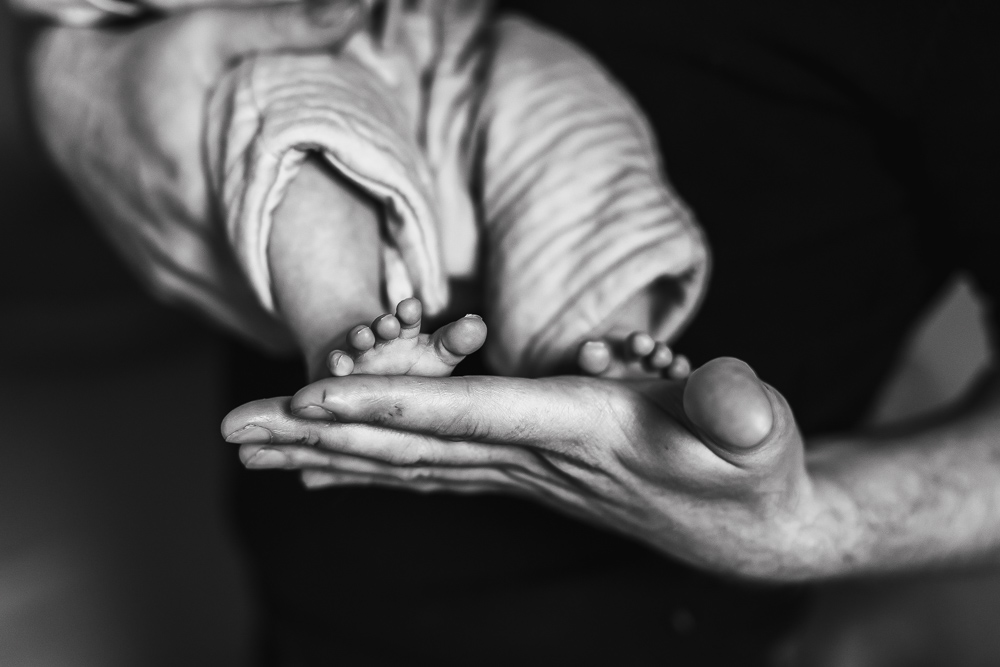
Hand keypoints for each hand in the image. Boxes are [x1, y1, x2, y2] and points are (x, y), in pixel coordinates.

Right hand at [29, 0, 363, 349]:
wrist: (65, 105)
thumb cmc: (139, 68)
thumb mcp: (205, 35)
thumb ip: (280, 28)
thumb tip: (351, 11)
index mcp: (195, 197)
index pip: (282, 270)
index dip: (334, 284)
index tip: (378, 284)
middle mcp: (180, 248)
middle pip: (274, 305)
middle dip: (324, 303)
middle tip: (373, 295)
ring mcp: (170, 272)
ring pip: (252, 319)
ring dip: (296, 312)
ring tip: (344, 298)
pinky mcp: (163, 280)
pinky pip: (226, 314)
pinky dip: (264, 311)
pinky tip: (298, 299)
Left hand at [222, 358, 847, 580]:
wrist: (747, 529)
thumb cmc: (751, 467)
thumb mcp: (760, 432)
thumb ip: (739, 410)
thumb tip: (734, 396)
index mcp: (575, 434)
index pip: (466, 417)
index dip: (391, 402)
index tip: (312, 397)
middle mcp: (531, 460)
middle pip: (407, 444)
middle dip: (317, 435)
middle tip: (233, 432)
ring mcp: (521, 472)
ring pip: (405, 461)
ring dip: (326, 454)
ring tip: (255, 450)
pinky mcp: (523, 473)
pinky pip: (428, 470)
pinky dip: (370, 465)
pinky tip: (327, 469)